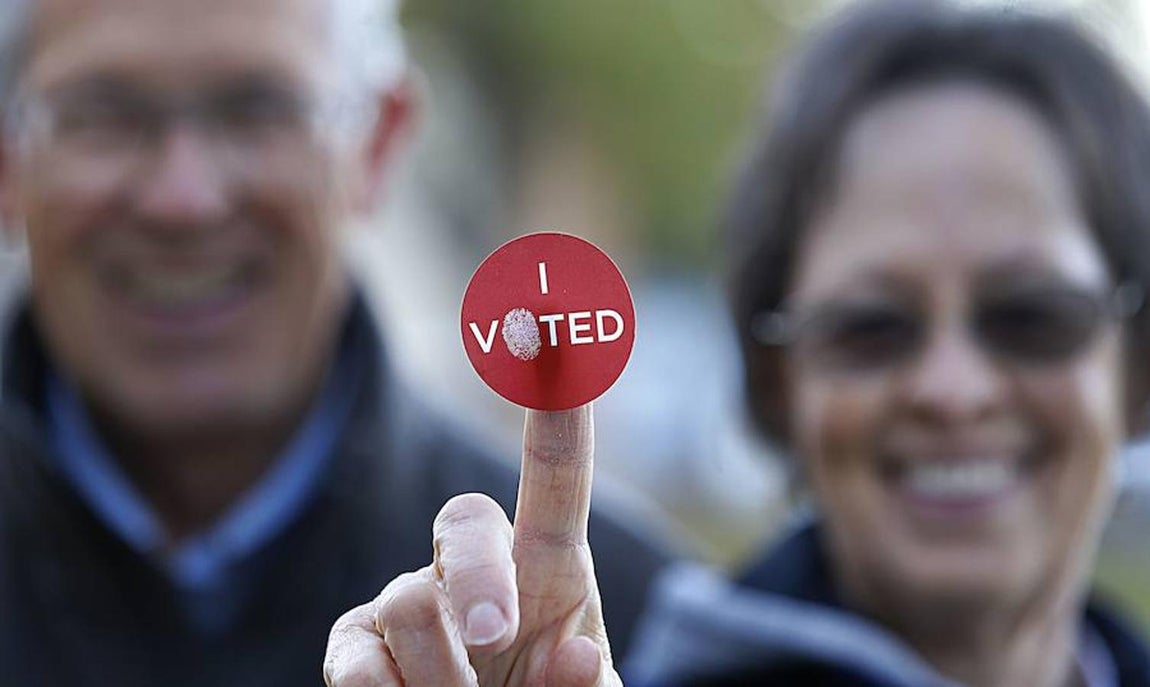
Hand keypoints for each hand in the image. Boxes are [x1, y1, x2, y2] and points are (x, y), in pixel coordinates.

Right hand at [323, 404, 619, 685]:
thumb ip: (584, 684)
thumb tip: (577, 655)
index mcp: (548, 568)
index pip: (555, 478)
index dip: (558, 411)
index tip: (556, 328)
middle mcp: (473, 566)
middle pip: (464, 520)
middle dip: (481, 576)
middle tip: (498, 637)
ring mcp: (407, 601)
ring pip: (410, 603)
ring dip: (446, 677)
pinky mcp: (354, 644)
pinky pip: (354, 662)